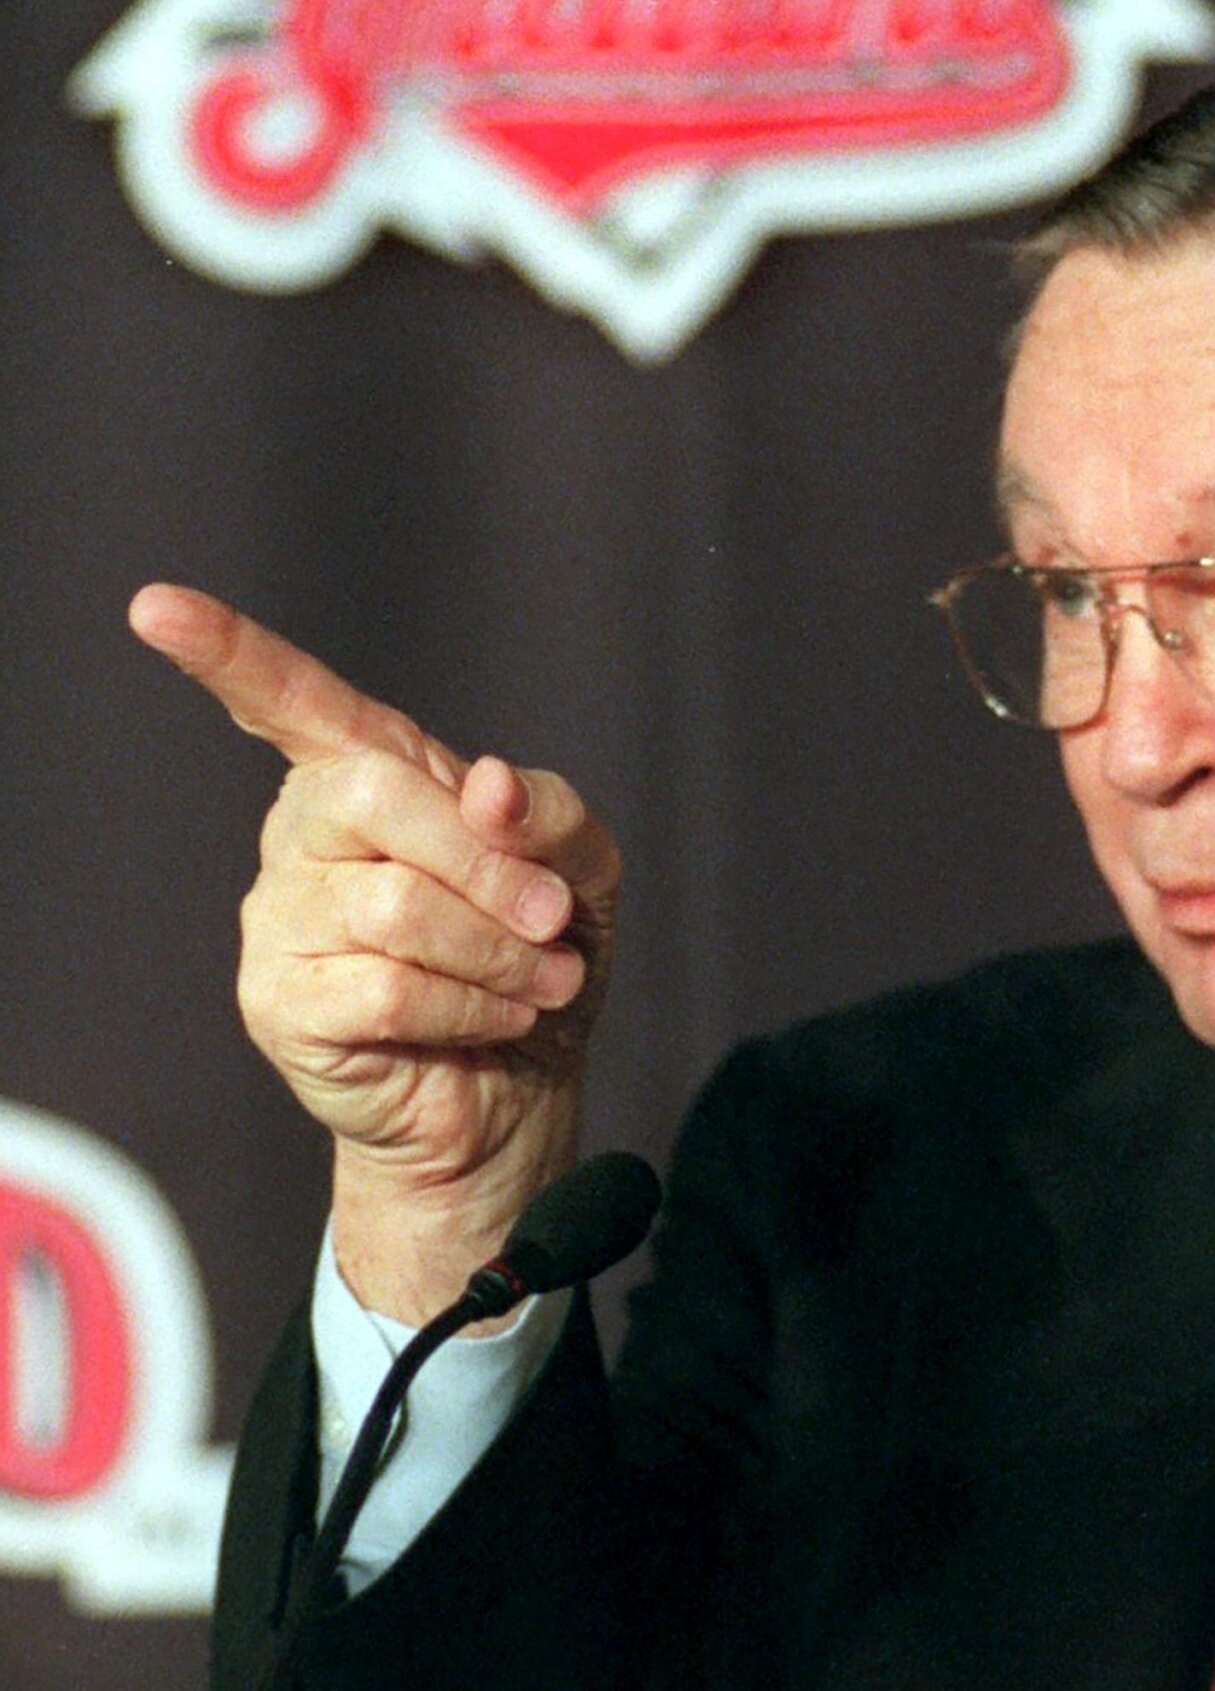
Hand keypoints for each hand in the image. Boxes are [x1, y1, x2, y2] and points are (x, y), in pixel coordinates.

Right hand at [129, 584, 621, 1319]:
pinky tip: (499, 1015)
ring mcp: (281, 917)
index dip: (230, 653)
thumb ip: (549, 813)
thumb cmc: (541, 953)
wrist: (526, 1083)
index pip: (293, 702)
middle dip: (488, 863)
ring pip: (394, 906)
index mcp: (370, 775)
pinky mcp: (280, 1002)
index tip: (159, 607)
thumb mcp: (580, 868)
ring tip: (543, 979)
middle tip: (554, 919)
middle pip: (376, 799)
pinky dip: (470, 1003)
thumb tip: (485, 784)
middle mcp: (307, 833)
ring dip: (497, 948)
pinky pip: (388, 987)